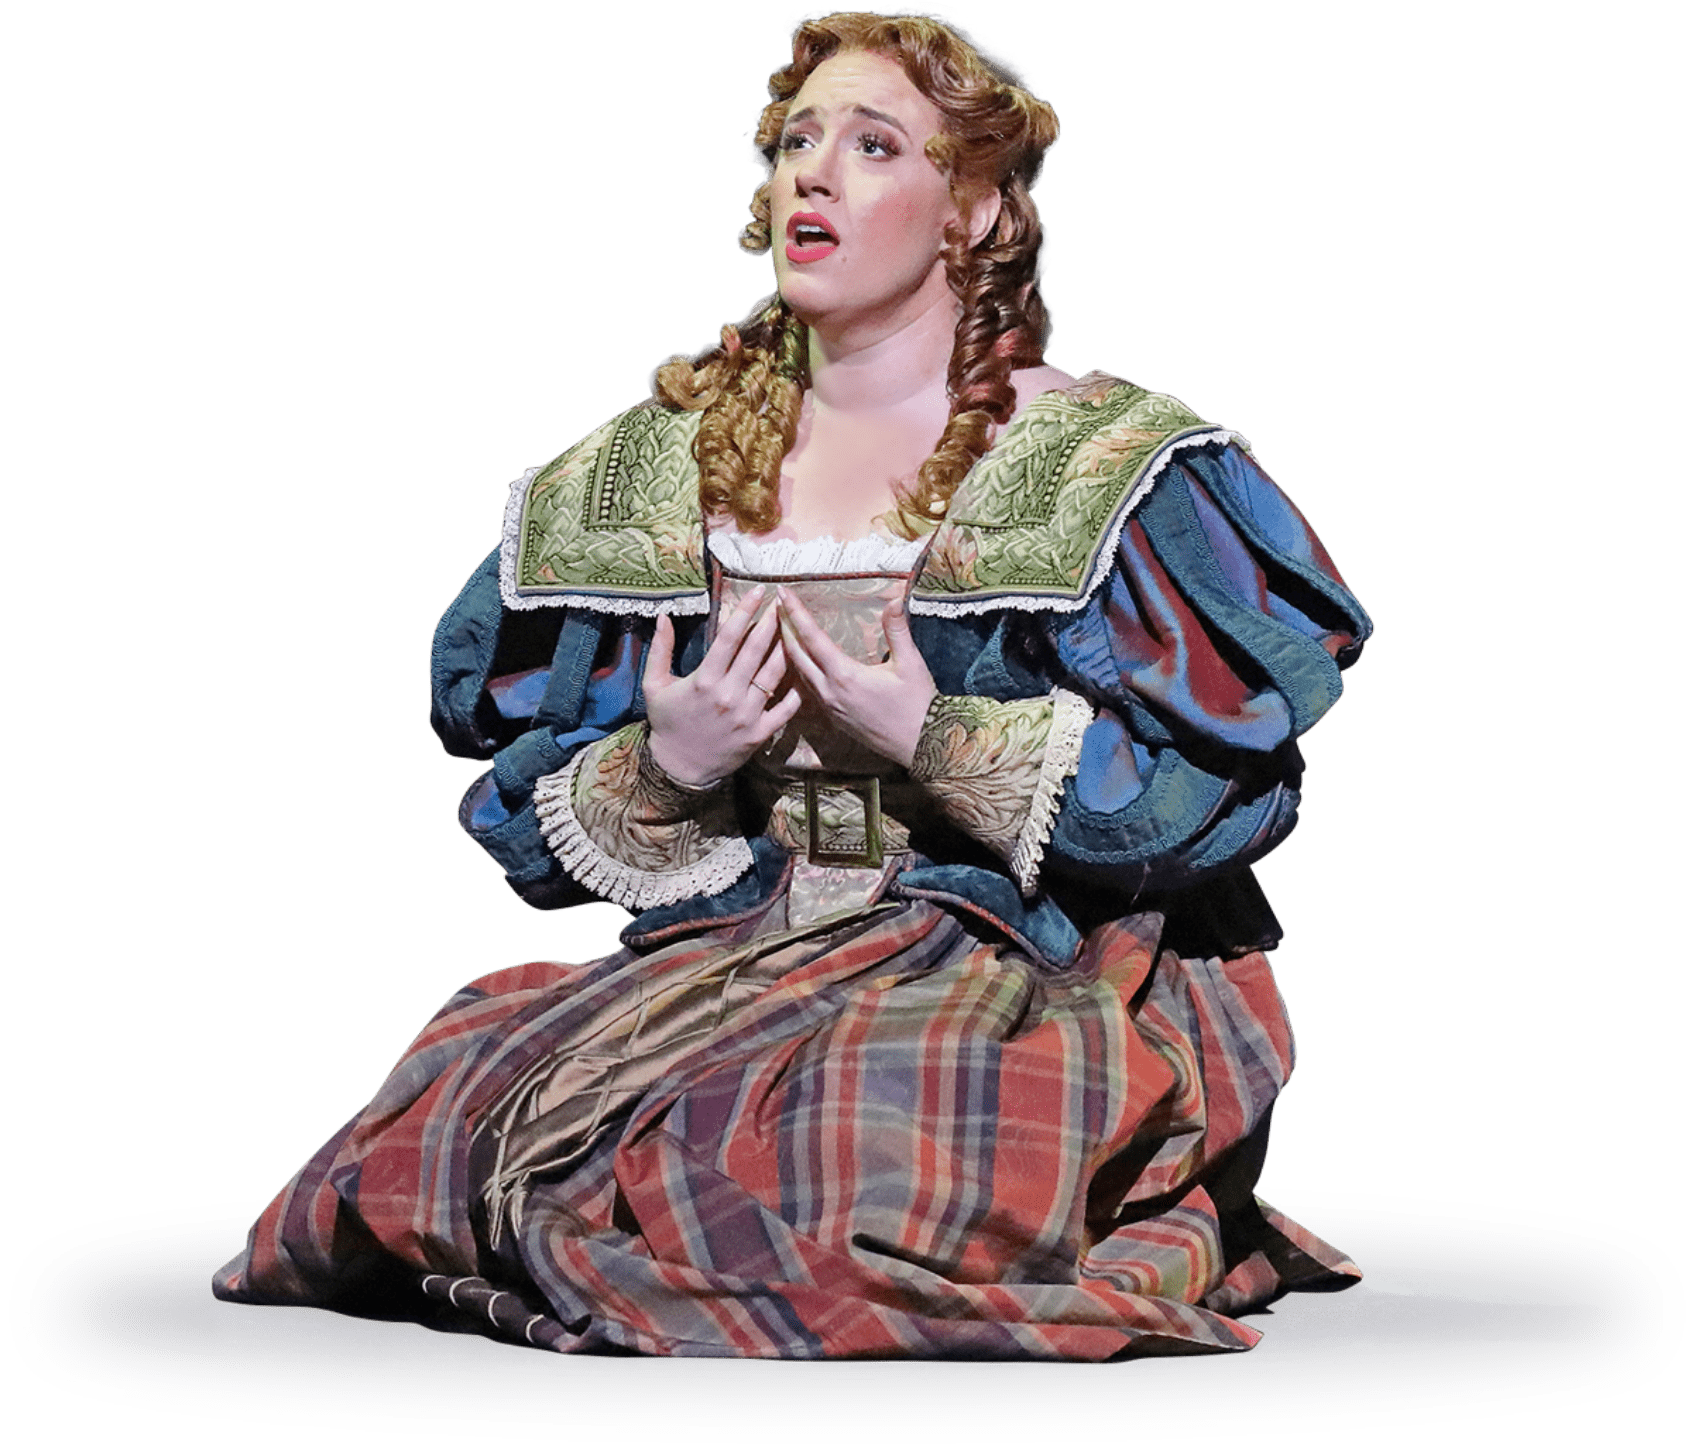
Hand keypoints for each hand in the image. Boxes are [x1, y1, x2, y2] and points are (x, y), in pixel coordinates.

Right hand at [644, 586, 801, 787]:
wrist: (680, 767)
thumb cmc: (667, 722)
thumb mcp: (654, 685)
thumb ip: (660, 649)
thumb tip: (663, 616)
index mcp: (704, 680)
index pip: (729, 637)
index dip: (745, 610)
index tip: (758, 591)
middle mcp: (728, 695)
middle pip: (756, 650)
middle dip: (771, 622)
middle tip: (781, 604)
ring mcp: (747, 714)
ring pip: (773, 674)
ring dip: (785, 649)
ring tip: (793, 630)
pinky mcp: (760, 733)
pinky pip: (785, 708)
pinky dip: (796, 690)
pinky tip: (802, 672)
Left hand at [777, 589, 937, 768]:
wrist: (920, 746)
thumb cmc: (918, 704)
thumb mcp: (910, 664)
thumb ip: (897, 630)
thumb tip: (894, 600)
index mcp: (845, 675)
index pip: (812, 638)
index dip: (795, 613)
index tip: (782, 593)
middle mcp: (830, 692)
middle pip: (796, 655)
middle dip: (783, 628)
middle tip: (774, 606)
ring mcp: (829, 707)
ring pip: (799, 674)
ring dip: (787, 649)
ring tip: (781, 629)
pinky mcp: (833, 718)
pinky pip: (807, 689)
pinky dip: (799, 669)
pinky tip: (799, 662)